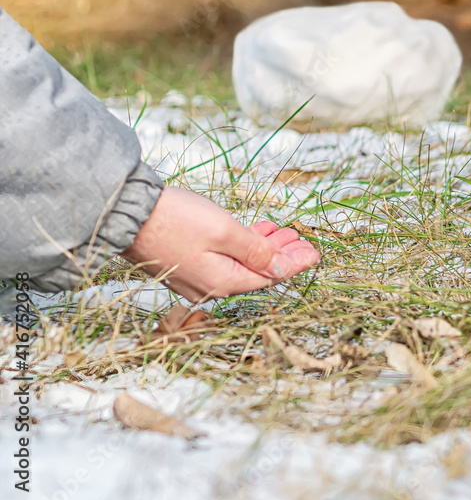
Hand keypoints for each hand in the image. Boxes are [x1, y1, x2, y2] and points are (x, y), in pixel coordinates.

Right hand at [122, 187, 320, 301]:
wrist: (126, 213)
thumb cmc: (175, 220)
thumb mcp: (225, 231)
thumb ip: (256, 251)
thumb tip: (279, 268)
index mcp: (223, 283)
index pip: (270, 277)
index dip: (295, 264)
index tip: (315, 253)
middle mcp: (209, 287)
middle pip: (256, 273)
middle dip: (282, 256)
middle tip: (302, 241)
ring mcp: (195, 277)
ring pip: (240, 265)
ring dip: (263, 248)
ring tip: (283, 233)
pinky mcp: (184, 263)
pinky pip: (223, 259)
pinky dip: (242, 247)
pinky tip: (252, 233)